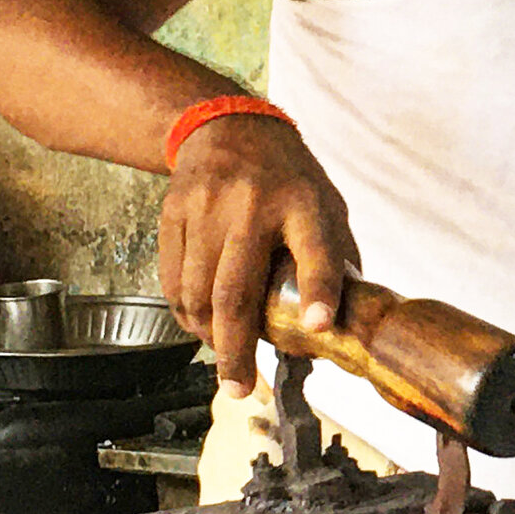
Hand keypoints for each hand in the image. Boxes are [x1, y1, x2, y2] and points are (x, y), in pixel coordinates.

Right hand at [159, 111, 359, 389]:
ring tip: (224, 358)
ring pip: (198, 293)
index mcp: (303, 203)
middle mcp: (253, 205)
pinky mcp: (174, 213)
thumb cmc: (287, 176)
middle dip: (236, 348)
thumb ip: (335, 259)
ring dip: (208, 337)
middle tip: (239, 387)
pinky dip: (186, 313)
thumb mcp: (326, 204)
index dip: (320, 290)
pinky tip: (201, 325)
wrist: (228, 125)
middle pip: (237, 290)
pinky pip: (174, 279)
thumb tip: (340, 327)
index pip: (316, 251)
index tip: (318, 326)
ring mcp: (208, 208)